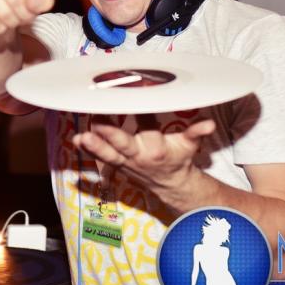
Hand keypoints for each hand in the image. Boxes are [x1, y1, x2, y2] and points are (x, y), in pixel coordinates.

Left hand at [72, 116, 215, 206]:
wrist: (171, 186)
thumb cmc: (178, 158)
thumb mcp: (190, 146)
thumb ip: (196, 132)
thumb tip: (209, 124)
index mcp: (157, 148)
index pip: (148, 126)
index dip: (142, 114)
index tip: (133, 98)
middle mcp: (139, 155)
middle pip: (123, 144)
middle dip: (110, 134)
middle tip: (96, 123)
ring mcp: (125, 161)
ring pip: (108, 153)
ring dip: (94, 145)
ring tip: (81, 136)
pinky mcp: (116, 164)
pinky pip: (100, 158)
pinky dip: (88, 151)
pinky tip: (75, 141)